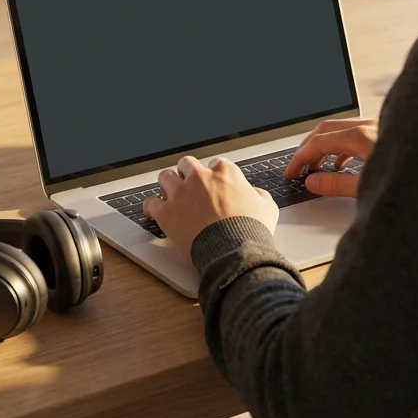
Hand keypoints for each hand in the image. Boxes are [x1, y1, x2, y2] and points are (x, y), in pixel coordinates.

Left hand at [144, 156, 279, 261]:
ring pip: (165, 177)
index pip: (215, 163)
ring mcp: (181, 194)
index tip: (213, 185)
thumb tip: (254, 194)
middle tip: (190, 187)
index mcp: (225, 172)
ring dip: (168, 185)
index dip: (214, 175)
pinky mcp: (166, 213)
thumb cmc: (251, 231)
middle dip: (188, 175)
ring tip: (170, 195)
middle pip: (186, 165)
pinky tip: (154, 212)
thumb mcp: (267, 207)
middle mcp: (200, 178)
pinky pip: (151, 202)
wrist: (235, 253)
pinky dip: (152, 207)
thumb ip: (258, 195)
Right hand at [283, 118, 377, 196]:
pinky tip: (341, 162)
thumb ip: (338, 184)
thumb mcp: (368, 186)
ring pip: (342, 131)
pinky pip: (357, 135)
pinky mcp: (386, 135)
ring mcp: (377, 128)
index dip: (300, 158)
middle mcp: (368, 126)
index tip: (291, 172)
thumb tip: (313, 182)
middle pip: (326, 130)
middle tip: (298, 166)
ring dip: (325, 146)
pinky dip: (342, 147)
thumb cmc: (411, 181)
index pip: (318, 143)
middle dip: (308, 148)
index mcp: (359, 136)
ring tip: (316, 165)